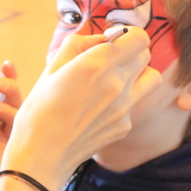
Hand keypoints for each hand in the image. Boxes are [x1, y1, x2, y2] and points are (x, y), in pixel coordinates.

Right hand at [0, 27, 160, 190]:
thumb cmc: (39, 111)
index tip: (112, 41)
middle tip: (110, 60)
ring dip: (139, 74)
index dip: (126, 35)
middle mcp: (116, 83)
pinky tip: (100, 109)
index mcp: (95, 63)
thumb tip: (99, 39)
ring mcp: (124, 107)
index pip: (138, 37)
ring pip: (151, 78)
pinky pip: (135, 104)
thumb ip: (77, 45)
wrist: (41, 156)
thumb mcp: (50, 70)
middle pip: (145, 54)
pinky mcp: (125, 125)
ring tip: (116, 81)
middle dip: (130, 52)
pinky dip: (124, 101)